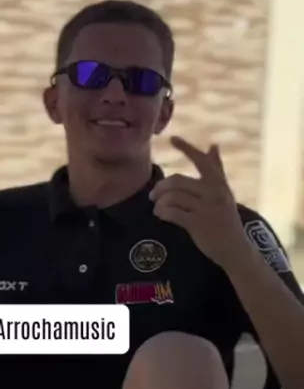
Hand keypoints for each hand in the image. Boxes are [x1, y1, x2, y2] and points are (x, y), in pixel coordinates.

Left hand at [149, 136, 247, 268]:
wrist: (236, 249)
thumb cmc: (226, 219)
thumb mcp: (224, 192)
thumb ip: (217, 169)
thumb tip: (213, 145)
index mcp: (219, 184)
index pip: (202, 161)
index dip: (187, 148)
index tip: (171, 138)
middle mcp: (214, 193)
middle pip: (178, 181)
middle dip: (161, 187)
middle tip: (153, 195)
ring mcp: (206, 209)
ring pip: (173, 197)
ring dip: (160, 202)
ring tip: (157, 208)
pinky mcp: (198, 225)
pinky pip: (173, 213)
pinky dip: (162, 212)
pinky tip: (161, 215)